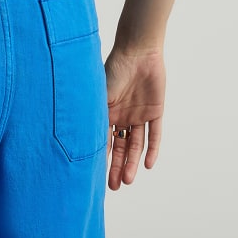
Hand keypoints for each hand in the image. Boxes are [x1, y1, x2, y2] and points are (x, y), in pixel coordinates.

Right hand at [104, 46, 165, 189]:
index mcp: (106, 111)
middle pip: (119, 146)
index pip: (103, 140)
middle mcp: (122, 115)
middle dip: (116, 166)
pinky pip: (155, 134)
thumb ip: (96, 118)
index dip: (100, 158)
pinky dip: (152, 149)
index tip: (95, 176)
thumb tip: (82, 143)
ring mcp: (139, 114)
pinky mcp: (155, 111)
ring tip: (127, 180)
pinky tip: (147, 165)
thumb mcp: (101, 96)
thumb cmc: (115, 69)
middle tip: (113, 186)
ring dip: (131, 162)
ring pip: (136, 144)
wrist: (138, 52)